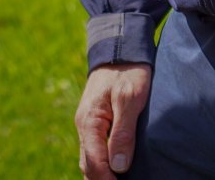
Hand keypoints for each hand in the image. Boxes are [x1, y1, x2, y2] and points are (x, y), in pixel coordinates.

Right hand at [75, 63, 150, 177]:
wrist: (121, 47)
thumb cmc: (128, 71)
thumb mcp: (130, 98)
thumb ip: (123, 133)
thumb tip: (118, 167)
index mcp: (89, 121)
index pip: (94, 162)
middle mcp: (84, 125)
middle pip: (88, 165)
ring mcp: (88, 124)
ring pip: (90, 159)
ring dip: (101, 173)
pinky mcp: (96, 121)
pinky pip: (94, 149)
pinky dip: (102, 163)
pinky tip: (115, 169)